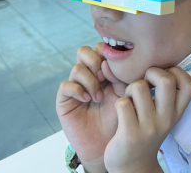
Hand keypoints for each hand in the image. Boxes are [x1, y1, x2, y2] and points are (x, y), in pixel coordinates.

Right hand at [56, 45, 126, 168]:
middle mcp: (88, 74)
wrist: (108, 142)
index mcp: (104, 69)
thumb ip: (120, 75)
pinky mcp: (65, 99)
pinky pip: (66, 85)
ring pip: (77, 68)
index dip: (107, 54)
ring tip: (98, 97)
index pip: (100, 48)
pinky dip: (78, 90)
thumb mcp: (125, 92)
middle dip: (95, 62)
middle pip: (84, 51)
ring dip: (90, 81)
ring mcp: (76, 85)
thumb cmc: (120, 116)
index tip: (116, 70)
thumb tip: (107, 62)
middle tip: (105, 78)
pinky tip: (88, 100)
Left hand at [104, 67, 190, 172]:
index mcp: (177, 111)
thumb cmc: (146, 129)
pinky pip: (123, 103)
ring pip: (138, 87)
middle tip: (145, 82)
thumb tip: (154, 55)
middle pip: (166, 80)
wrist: (133, 166)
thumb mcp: (163, 113)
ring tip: (130, 98)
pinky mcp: (131, 134)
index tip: (165, 76)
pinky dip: (119, 103)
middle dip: (151, 72)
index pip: (190, 84)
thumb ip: (164, 91)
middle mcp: (167, 118)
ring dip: (130, 88)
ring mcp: (150, 127)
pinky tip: (122, 113)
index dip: (177, 72)